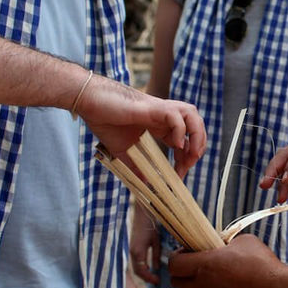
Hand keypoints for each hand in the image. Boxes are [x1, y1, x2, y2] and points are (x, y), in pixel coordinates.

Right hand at [78, 76, 205, 175]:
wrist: (90, 103)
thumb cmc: (105, 121)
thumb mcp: (123, 150)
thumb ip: (136, 165)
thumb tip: (146, 183)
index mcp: (160, 125)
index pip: (185, 139)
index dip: (186, 158)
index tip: (179, 176)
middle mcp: (164, 116)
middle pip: (195, 125)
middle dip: (198, 146)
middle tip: (187, 166)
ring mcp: (160, 109)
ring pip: (192, 115)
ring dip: (197, 135)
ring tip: (190, 155)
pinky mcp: (153, 107)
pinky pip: (176, 116)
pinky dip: (181, 130)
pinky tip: (176, 145)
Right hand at [128, 211, 161, 285]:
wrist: (142, 213)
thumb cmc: (151, 225)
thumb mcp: (156, 241)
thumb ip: (156, 255)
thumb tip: (156, 269)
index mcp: (137, 252)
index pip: (141, 271)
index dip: (149, 278)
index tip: (157, 281)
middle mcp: (131, 253)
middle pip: (136, 272)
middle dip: (143, 279)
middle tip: (153, 283)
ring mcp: (130, 250)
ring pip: (134, 268)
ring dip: (141, 274)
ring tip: (151, 278)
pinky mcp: (131, 248)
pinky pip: (134, 262)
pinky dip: (140, 267)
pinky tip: (148, 269)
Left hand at [167, 235, 285, 287]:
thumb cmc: (261, 262)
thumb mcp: (242, 241)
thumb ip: (226, 241)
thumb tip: (221, 244)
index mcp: (205, 265)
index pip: (173, 264)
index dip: (176, 255)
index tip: (188, 249)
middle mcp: (204, 284)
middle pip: (176, 282)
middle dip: (180, 271)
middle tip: (195, 260)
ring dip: (201, 278)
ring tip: (222, 268)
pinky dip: (217, 287)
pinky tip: (235, 280)